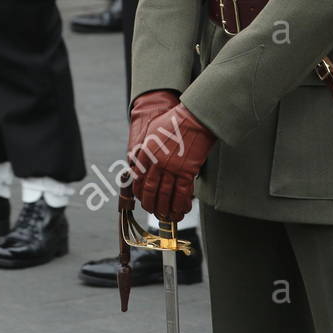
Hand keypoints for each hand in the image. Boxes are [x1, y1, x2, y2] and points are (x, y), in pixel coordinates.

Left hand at [127, 92, 214, 221]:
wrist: (194, 117)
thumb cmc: (175, 121)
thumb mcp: (153, 130)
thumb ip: (146, 147)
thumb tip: (139, 159)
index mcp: (147, 152)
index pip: (138, 177)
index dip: (138, 191)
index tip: (140, 198)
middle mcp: (157, 162)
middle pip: (151, 189)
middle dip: (150, 203)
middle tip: (151, 211)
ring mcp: (172, 167)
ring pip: (165, 194)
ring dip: (164, 207)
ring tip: (164, 215)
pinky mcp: (188, 171)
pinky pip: (182, 192)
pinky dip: (180, 203)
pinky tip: (179, 210)